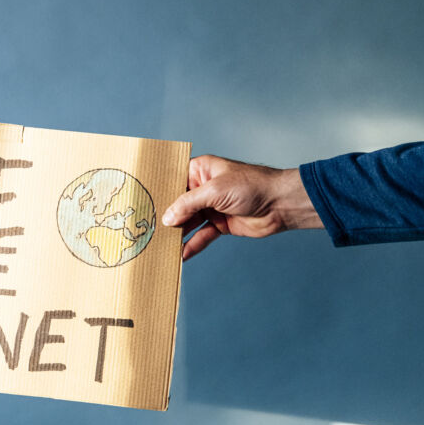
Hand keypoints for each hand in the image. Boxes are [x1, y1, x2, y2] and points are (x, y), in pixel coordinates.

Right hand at [162, 155, 322, 259]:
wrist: (281, 204)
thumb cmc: (252, 185)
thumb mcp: (214, 191)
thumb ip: (187, 204)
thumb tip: (167, 218)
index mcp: (201, 170)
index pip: (173, 181)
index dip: (159, 193)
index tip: (142, 205)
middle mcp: (203, 188)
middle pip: (178, 204)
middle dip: (165, 217)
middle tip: (146, 229)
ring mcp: (212, 207)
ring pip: (188, 222)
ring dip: (177, 234)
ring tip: (160, 245)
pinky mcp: (220, 224)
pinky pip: (202, 236)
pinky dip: (192, 245)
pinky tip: (181, 254)